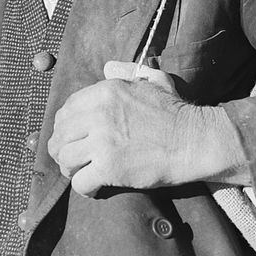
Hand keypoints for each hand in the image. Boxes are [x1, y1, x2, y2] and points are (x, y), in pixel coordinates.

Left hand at [48, 60, 216, 196]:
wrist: (195, 141)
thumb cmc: (176, 113)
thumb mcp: (154, 81)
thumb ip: (129, 73)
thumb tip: (109, 66)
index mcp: (105, 92)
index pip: (66, 109)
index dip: (63, 126)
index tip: (70, 137)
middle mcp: (99, 114)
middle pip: (61, 135)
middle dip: (61, 149)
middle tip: (70, 159)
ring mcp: (103, 142)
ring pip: (65, 159)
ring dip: (70, 169)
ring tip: (79, 173)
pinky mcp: (110, 168)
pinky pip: (80, 182)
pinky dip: (84, 188)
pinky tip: (93, 188)